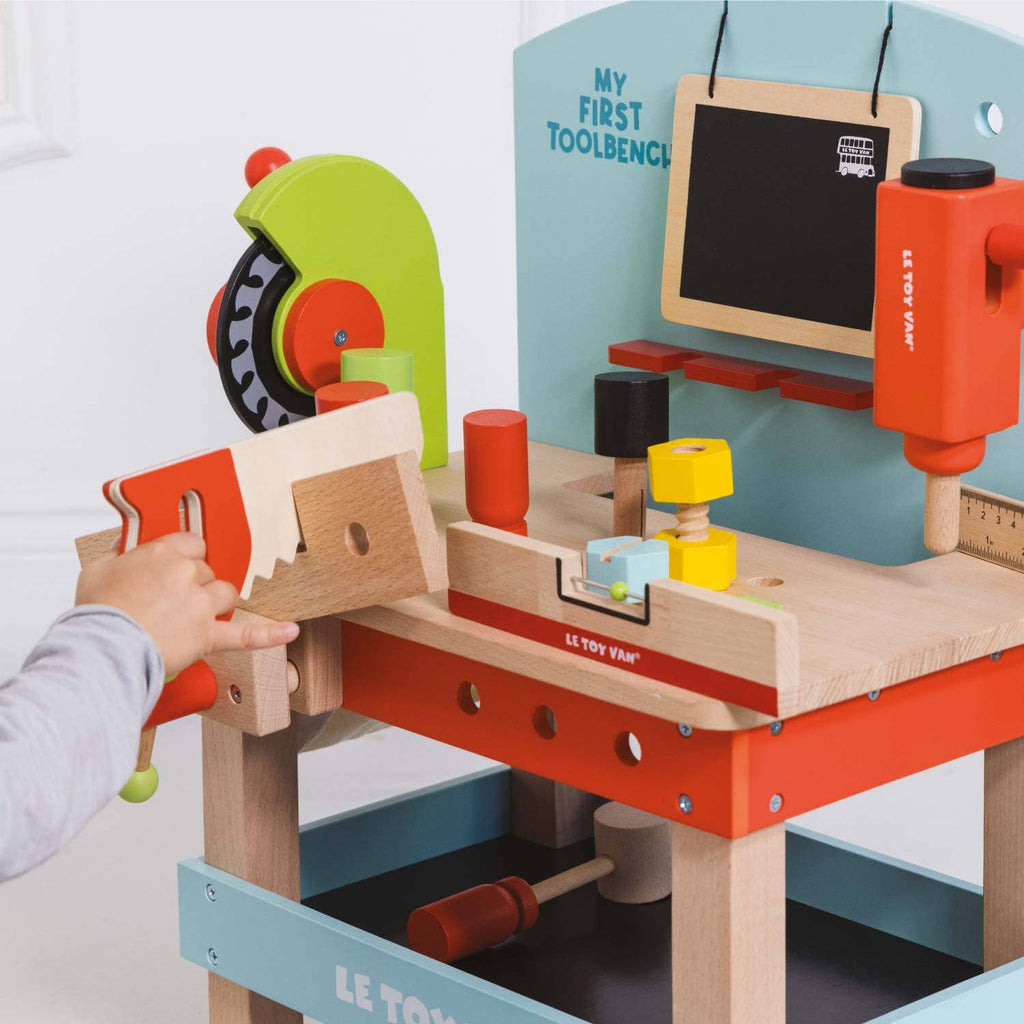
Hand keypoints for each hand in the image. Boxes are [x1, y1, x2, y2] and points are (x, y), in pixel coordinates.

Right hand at [75, 533, 298, 675]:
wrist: (101, 651)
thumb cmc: (97, 615)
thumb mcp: (96, 570)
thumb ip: (117, 553)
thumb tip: (126, 545)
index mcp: (163, 553)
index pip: (193, 544)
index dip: (185, 558)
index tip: (176, 569)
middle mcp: (187, 574)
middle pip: (207, 571)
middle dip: (193, 586)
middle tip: (167, 603)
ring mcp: (201, 605)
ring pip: (225, 595)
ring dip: (214, 604)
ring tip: (189, 618)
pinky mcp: (208, 636)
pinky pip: (246, 635)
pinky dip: (270, 635)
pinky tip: (290, 631)